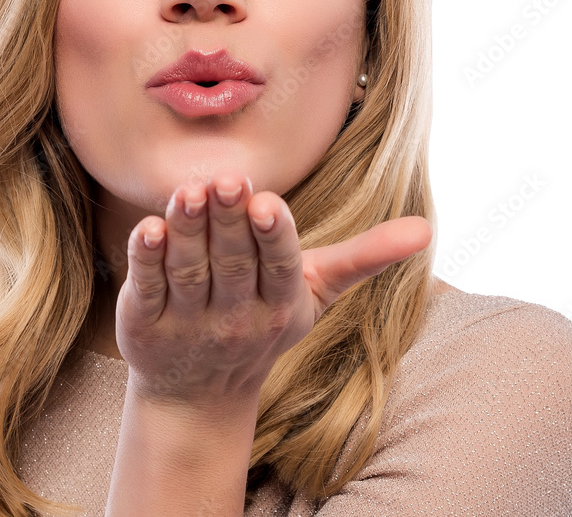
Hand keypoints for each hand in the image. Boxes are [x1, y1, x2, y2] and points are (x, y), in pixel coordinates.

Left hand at [115, 168, 431, 408]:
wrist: (199, 392)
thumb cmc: (264, 319)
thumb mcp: (316, 292)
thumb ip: (363, 257)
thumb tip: (426, 228)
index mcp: (280, 303)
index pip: (279, 266)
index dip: (273, 235)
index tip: (268, 203)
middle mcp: (236, 315)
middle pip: (232, 262)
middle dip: (228, 220)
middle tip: (223, 179)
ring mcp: (189, 321)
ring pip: (189, 271)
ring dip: (186, 230)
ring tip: (187, 191)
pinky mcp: (146, 322)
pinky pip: (148, 286)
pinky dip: (145, 258)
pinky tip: (146, 227)